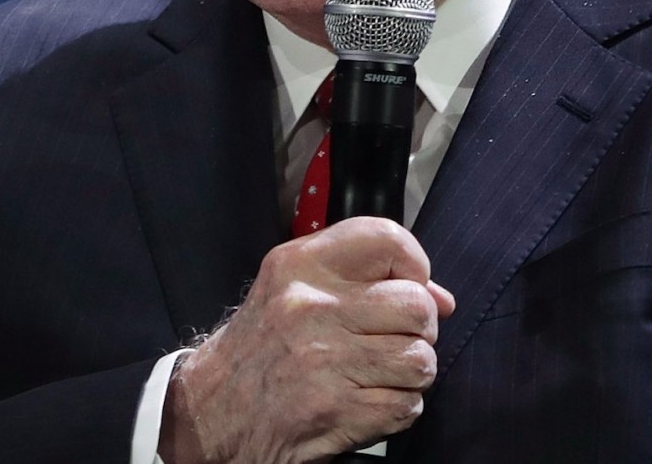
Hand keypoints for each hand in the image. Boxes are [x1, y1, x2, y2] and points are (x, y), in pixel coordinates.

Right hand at [159, 216, 455, 462]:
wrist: (209, 413)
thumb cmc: (262, 346)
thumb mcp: (295, 290)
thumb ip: (364, 280)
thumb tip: (441, 298)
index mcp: (299, 266)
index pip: (385, 238)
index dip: (414, 262)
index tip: (408, 284)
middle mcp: (311, 308)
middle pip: (415, 305)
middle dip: (419, 328)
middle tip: (396, 338)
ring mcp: (324, 362)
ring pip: (420, 359)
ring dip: (412, 372)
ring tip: (384, 373)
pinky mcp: (335, 411)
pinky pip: (407, 405)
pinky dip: (399, 407)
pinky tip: (371, 402)